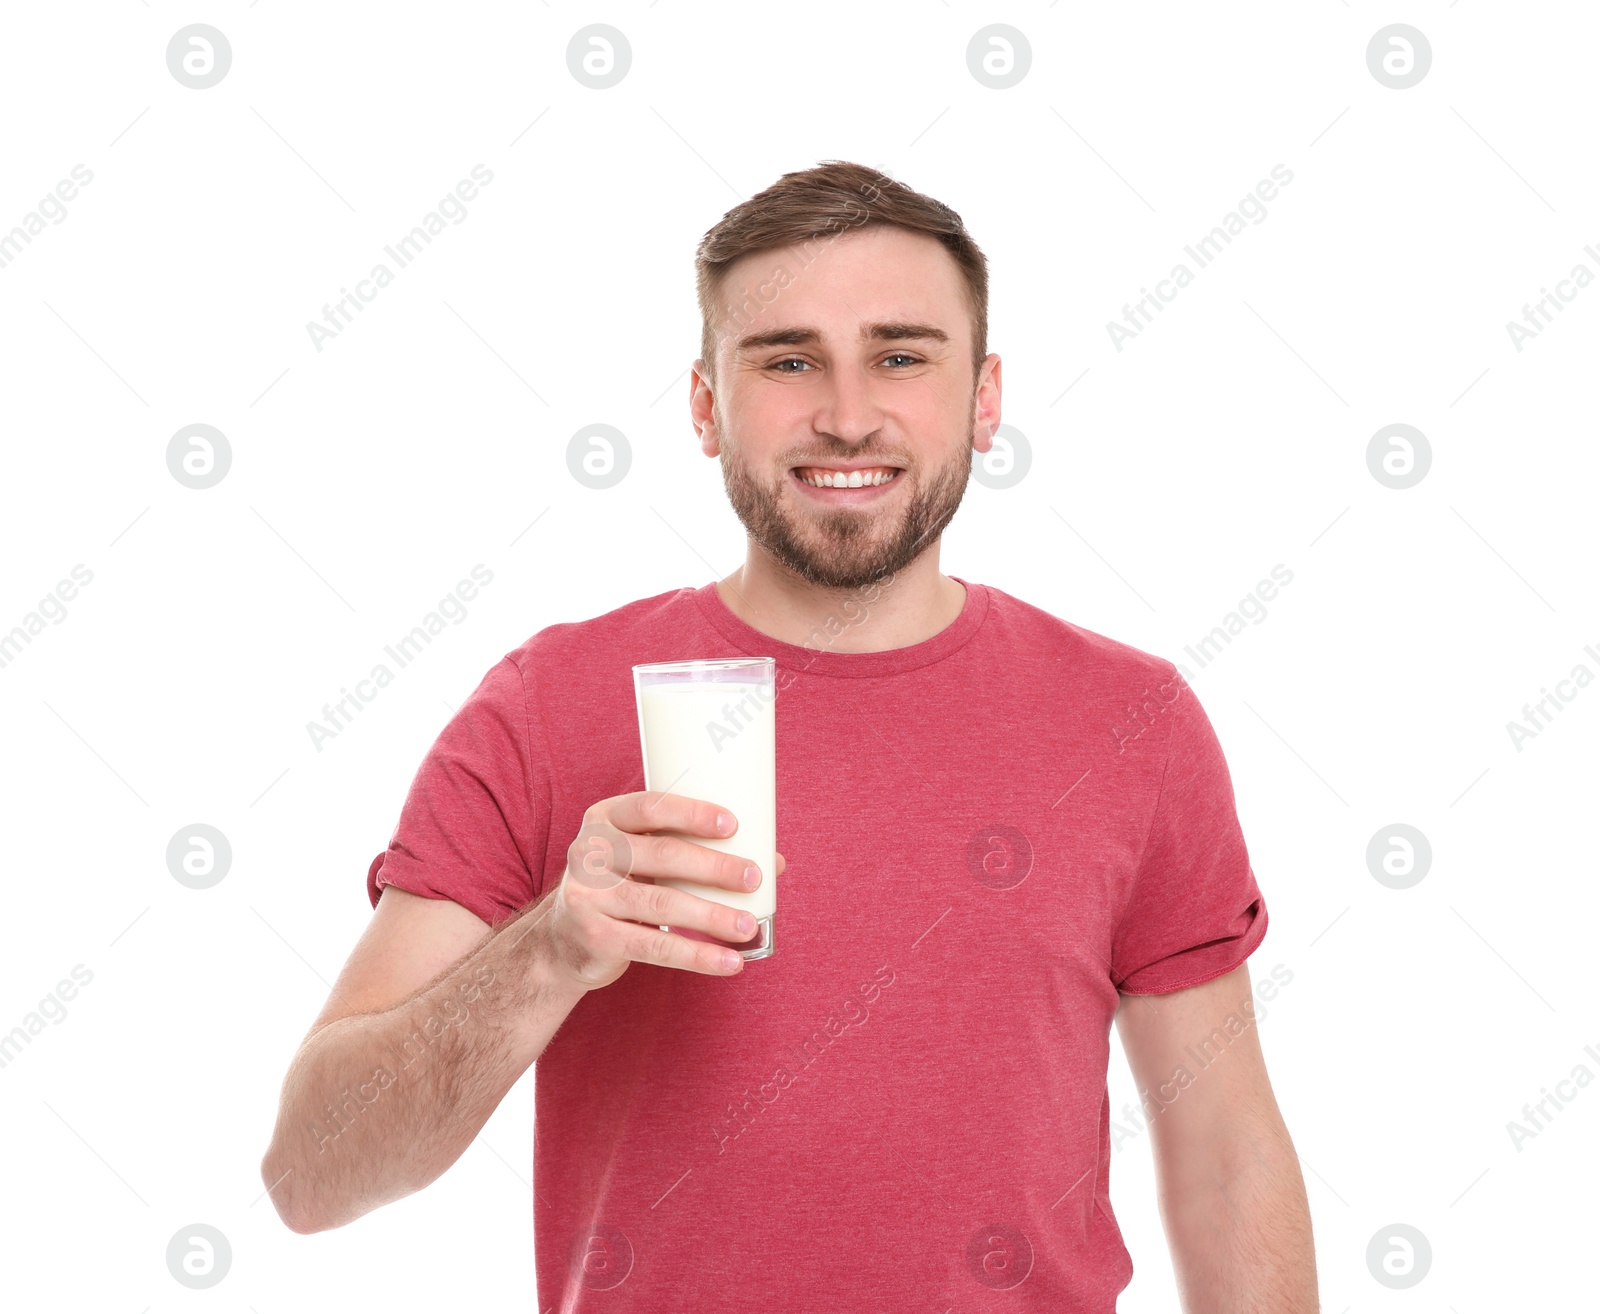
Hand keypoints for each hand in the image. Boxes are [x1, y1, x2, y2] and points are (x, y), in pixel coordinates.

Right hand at [544, 790, 784, 989]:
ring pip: (661, 903)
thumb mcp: (644, 857)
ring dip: (711, 915)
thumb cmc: (622, 885)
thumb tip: (773, 862)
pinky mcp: (596, 937)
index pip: (650, 807)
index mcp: (605, 819)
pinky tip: (728, 962)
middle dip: (714, 867)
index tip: (733, 825)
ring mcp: (588, 896)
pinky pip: (655, 947)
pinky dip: (697, 955)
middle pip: (661, 855)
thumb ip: (696, 850)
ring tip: (747, 925)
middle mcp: (589, 852)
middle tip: (753, 878)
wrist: (564, 939)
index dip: (692, 813)